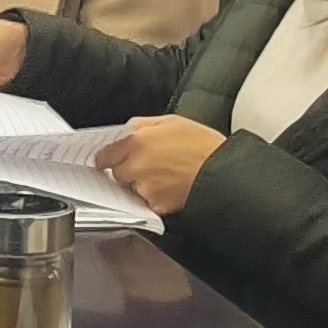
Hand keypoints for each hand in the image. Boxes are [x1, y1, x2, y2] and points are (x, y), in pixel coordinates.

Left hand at [99, 114, 227, 215]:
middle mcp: (136, 166)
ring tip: (166, 176)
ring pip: (132, 189)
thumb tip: (128, 130)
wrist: (223, 172)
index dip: (109, 158)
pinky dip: (156, 198)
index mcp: (137, 142)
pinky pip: (148, 202)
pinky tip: (171, 187)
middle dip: (127, 171)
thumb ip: (143, 125)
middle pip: (117, 174)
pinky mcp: (156, 205)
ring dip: (142, 185)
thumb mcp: (172, 121)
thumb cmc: (204, 145)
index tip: (110, 160)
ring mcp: (145, 188)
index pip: (104, 156)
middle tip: (148, 166)